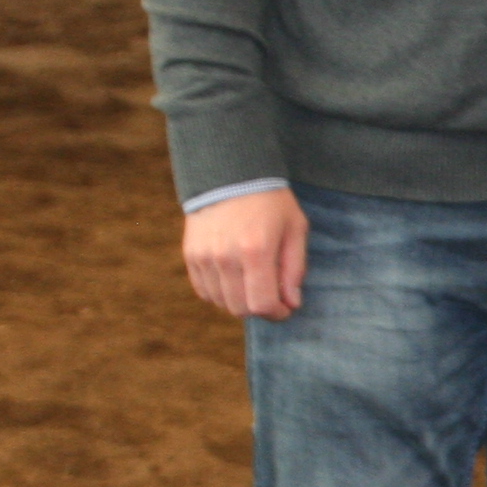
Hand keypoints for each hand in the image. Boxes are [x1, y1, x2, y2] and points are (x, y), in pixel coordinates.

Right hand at [184, 190, 307, 320]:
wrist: (231, 173)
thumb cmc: (271, 202)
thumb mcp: (295, 228)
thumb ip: (294, 269)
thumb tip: (292, 304)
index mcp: (256, 250)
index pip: (262, 304)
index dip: (277, 313)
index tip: (286, 308)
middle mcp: (226, 257)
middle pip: (240, 308)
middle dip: (260, 309)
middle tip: (272, 296)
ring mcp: (204, 257)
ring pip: (221, 302)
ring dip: (240, 301)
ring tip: (254, 282)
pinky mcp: (191, 255)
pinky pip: (204, 291)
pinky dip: (221, 293)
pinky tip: (235, 277)